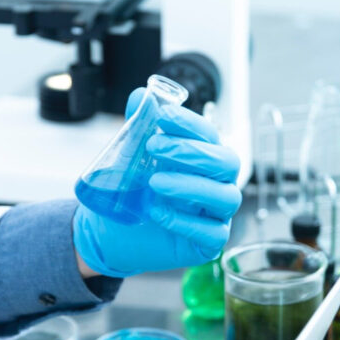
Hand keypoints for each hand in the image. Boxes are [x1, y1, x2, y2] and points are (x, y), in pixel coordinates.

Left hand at [73, 88, 241, 277]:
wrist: (111, 232)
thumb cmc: (131, 191)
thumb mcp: (130, 157)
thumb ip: (138, 126)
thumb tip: (140, 95)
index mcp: (203, 158)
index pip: (209, 135)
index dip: (189, 123)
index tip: (161, 115)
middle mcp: (216, 183)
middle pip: (227, 162)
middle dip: (191, 151)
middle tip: (153, 147)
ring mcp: (216, 214)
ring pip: (225, 197)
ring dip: (190, 185)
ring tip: (154, 182)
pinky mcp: (208, 244)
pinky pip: (212, 233)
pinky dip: (185, 221)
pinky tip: (157, 212)